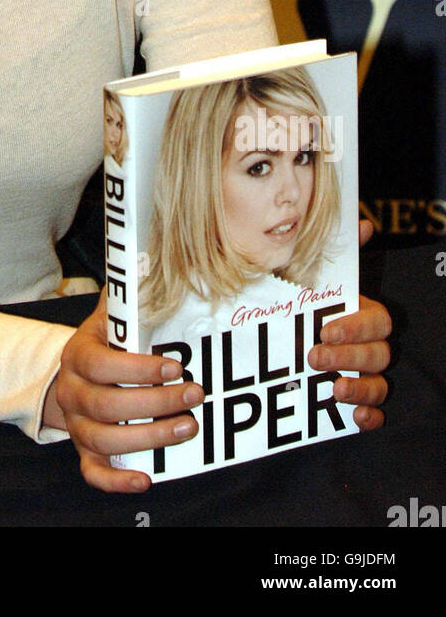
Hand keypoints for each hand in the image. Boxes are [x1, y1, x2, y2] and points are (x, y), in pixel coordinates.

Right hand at [43, 288, 202, 492]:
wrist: (74, 375)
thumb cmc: (106, 343)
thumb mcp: (113, 316)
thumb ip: (130, 297)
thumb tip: (153, 261)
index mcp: (77, 354)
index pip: (101, 364)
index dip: (138, 369)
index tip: (175, 366)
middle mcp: (72, 392)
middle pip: (106, 405)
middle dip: (156, 403)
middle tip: (195, 395)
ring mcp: (76, 424)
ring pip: (104, 440)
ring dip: (149, 437)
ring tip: (188, 426)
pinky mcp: (85, 451)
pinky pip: (94, 472)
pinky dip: (117, 481)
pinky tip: (146, 479)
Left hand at [307, 218, 390, 428]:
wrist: (261, 338)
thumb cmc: (289, 300)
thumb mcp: (302, 273)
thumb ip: (331, 251)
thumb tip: (363, 224)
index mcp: (359, 314)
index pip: (377, 321)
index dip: (357, 327)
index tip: (325, 330)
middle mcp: (366, 345)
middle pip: (379, 353)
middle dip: (349, 356)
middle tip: (314, 356)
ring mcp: (363, 374)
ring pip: (380, 383)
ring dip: (361, 388)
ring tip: (333, 389)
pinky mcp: (354, 400)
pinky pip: (376, 412)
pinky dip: (369, 415)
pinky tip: (352, 416)